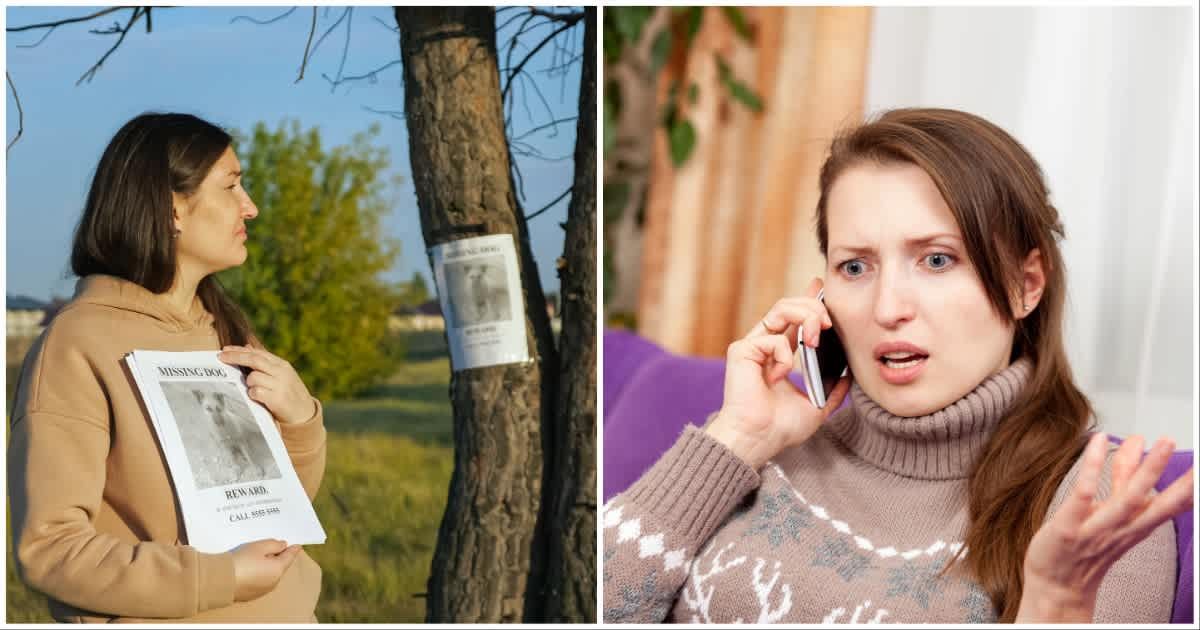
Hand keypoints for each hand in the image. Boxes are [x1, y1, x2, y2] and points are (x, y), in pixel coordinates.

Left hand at [219, 345, 316, 424]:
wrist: (305, 414)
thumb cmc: (289, 394)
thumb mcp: (281, 375)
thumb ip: (265, 363)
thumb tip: (247, 347)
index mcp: (282, 365)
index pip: (257, 353)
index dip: (239, 350)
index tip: (224, 350)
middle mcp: (282, 372)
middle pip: (254, 360)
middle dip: (235, 357)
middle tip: (220, 357)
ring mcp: (280, 385)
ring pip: (253, 377)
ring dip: (248, 383)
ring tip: (254, 390)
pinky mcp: (277, 399)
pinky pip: (256, 392)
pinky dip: (252, 394)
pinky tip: (257, 398)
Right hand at [230, 539, 301, 601]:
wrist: (221, 580)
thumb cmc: (241, 561)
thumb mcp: (259, 546)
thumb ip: (274, 544)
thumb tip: (283, 546)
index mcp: (278, 569)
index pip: (289, 557)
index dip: (293, 550)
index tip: (297, 545)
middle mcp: (273, 582)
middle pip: (279, 566)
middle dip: (278, 557)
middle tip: (274, 547)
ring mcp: (263, 590)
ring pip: (270, 574)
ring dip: (268, 566)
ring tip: (258, 557)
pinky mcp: (251, 595)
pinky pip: (260, 581)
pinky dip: (259, 574)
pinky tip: (250, 568)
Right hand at [705, 277, 851, 469]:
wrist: (758, 440)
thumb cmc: (780, 428)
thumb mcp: (817, 406)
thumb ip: (833, 389)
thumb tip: (849, 374)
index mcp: (778, 354)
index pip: (794, 318)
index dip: (807, 299)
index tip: (821, 287)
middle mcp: (764, 345)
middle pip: (789, 305)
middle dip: (814, 305)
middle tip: (830, 321)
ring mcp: (752, 346)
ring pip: (780, 308)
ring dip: (806, 315)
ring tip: (818, 334)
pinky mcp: (741, 350)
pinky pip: (772, 338)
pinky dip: (785, 356)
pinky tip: (778, 377)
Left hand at [1016, 433, 1193, 621]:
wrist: (1055, 587)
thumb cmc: (1083, 546)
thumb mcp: (1110, 511)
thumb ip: (1123, 478)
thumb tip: (1137, 445)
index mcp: (1135, 526)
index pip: (1169, 507)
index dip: (1188, 490)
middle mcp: (1121, 529)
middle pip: (1156, 504)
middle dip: (1179, 481)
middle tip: (1190, 454)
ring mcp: (1096, 529)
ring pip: (1128, 499)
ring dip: (1147, 470)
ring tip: (1165, 443)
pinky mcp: (1068, 527)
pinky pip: (1084, 494)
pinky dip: (1092, 467)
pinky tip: (1098, 441)